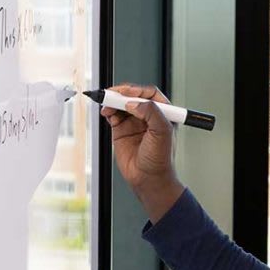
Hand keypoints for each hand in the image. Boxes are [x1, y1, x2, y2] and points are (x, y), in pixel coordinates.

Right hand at [101, 83, 181, 215]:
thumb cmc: (161, 158)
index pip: (149, 93)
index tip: (127, 92)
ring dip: (113, 102)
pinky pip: (113, 115)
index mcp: (163, 112)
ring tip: (107, 104)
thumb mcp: (162, 132)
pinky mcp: (121, 130)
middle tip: (112, 94)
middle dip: (122, 94)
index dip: (137, 90)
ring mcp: (134, 122)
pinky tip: (106, 112)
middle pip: (133, 96)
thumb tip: (134, 102)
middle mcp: (148, 115)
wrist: (148, 178)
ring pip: (122, 104)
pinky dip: (108, 111)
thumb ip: (151, 113)